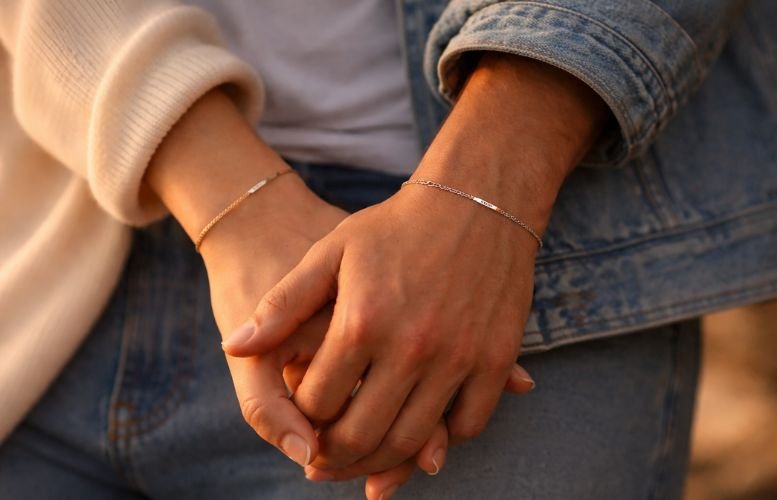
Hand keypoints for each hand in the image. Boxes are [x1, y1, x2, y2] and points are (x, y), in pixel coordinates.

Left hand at [223, 180, 538, 476]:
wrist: (476, 200)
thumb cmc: (395, 226)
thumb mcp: (331, 252)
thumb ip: (282, 305)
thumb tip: (233, 349)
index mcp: (361, 321)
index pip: (317, 401)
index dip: (303, 415)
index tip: (305, 413)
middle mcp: (410, 346)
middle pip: (360, 434)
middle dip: (333, 455)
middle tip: (325, 457)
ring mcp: (458, 356)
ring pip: (412, 441)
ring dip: (382, 462)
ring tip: (365, 458)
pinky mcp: (496, 359)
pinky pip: (469, 423)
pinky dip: (442, 438)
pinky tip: (422, 431)